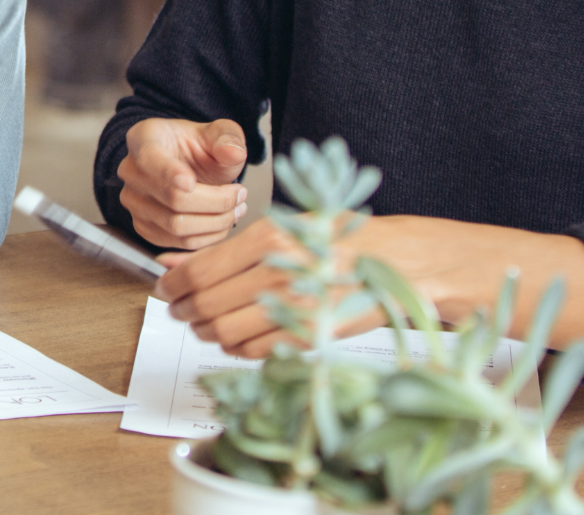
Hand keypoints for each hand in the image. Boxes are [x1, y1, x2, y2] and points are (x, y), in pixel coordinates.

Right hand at [116, 117, 249, 248]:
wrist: (188, 166)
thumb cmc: (198, 147)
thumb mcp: (218, 132)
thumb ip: (227, 137)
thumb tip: (234, 153)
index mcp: (143, 139)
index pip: (150, 159)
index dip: (169, 172)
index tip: (191, 183)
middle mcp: (131, 171)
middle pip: (172, 198)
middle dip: (216, 201)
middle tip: (241, 195)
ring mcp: (134, 202)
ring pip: (176, 225)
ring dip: (215, 222)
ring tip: (237, 209)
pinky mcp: (143, 227)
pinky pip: (178, 242)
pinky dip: (207, 237)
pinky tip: (222, 222)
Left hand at [155, 214, 583, 357]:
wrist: (416, 262)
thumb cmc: (348, 241)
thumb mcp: (290, 230)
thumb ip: (231, 250)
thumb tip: (172, 266)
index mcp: (270, 235)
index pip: (198, 269)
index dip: (175, 288)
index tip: (168, 293)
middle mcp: (281, 267)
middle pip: (208, 307)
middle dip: (190, 316)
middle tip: (189, 316)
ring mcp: (301, 303)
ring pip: (231, 335)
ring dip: (216, 337)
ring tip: (219, 328)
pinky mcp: (320, 332)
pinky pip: (265, 353)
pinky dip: (249, 352)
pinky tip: (254, 340)